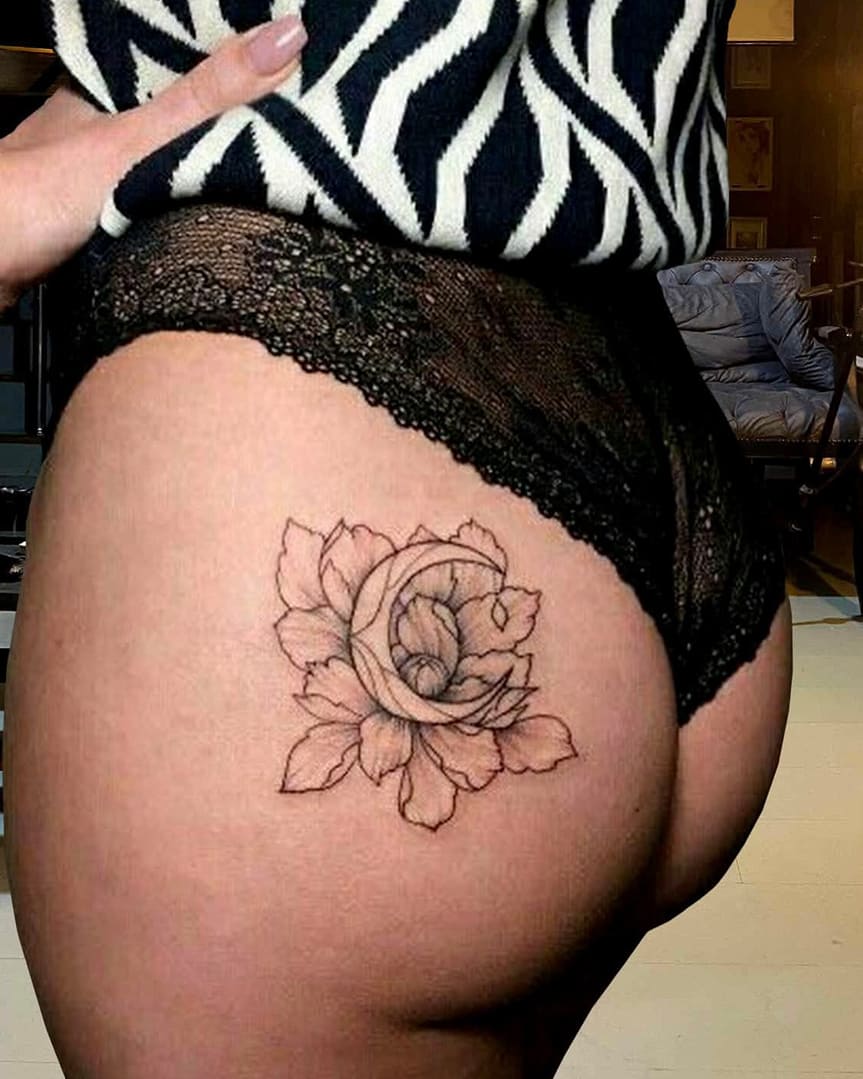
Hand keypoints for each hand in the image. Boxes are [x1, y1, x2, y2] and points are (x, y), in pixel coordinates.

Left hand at [0, 13, 306, 313]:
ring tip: (260, 165)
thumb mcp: (142, 139)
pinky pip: (149, 204)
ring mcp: (90, 175)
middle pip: (169, 113)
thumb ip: (207, 97)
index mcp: (101, 88)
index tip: (275, 63)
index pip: (171, 59)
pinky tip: (205, 216)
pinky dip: (177, 207)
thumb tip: (285, 37)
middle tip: (283, 120)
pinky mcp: (92, 221)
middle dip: (219, 119)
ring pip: (159, 160)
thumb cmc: (41, 195)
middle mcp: (92, 125)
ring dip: (199, 167)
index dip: (222, 59)